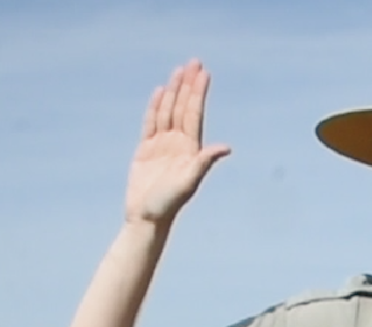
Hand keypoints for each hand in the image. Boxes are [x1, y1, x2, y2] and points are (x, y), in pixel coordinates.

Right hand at [125, 59, 231, 223]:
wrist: (148, 218)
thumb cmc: (169, 204)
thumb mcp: (189, 182)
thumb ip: (205, 162)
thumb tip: (226, 147)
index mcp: (191, 150)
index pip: (195, 114)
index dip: (198, 93)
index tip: (203, 73)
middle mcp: (179, 144)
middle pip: (183, 108)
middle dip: (189, 86)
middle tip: (194, 62)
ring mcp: (162, 146)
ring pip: (168, 112)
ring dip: (174, 92)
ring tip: (179, 71)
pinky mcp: (146, 150)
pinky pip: (151, 123)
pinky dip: (155, 107)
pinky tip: (160, 93)